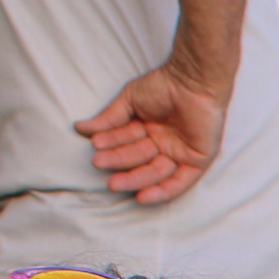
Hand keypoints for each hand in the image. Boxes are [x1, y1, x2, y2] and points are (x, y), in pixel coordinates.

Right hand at [76, 62, 229, 204]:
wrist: (192, 81)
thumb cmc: (164, 85)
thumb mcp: (130, 100)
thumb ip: (109, 118)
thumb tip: (80, 128)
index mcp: (148, 129)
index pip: (127, 141)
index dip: (112, 144)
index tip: (95, 145)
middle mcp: (164, 144)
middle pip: (139, 159)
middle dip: (119, 162)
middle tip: (99, 163)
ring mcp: (181, 153)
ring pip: (155, 173)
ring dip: (134, 180)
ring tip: (113, 182)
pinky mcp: (197, 161)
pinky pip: (180, 183)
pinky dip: (162, 192)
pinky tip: (142, 197)